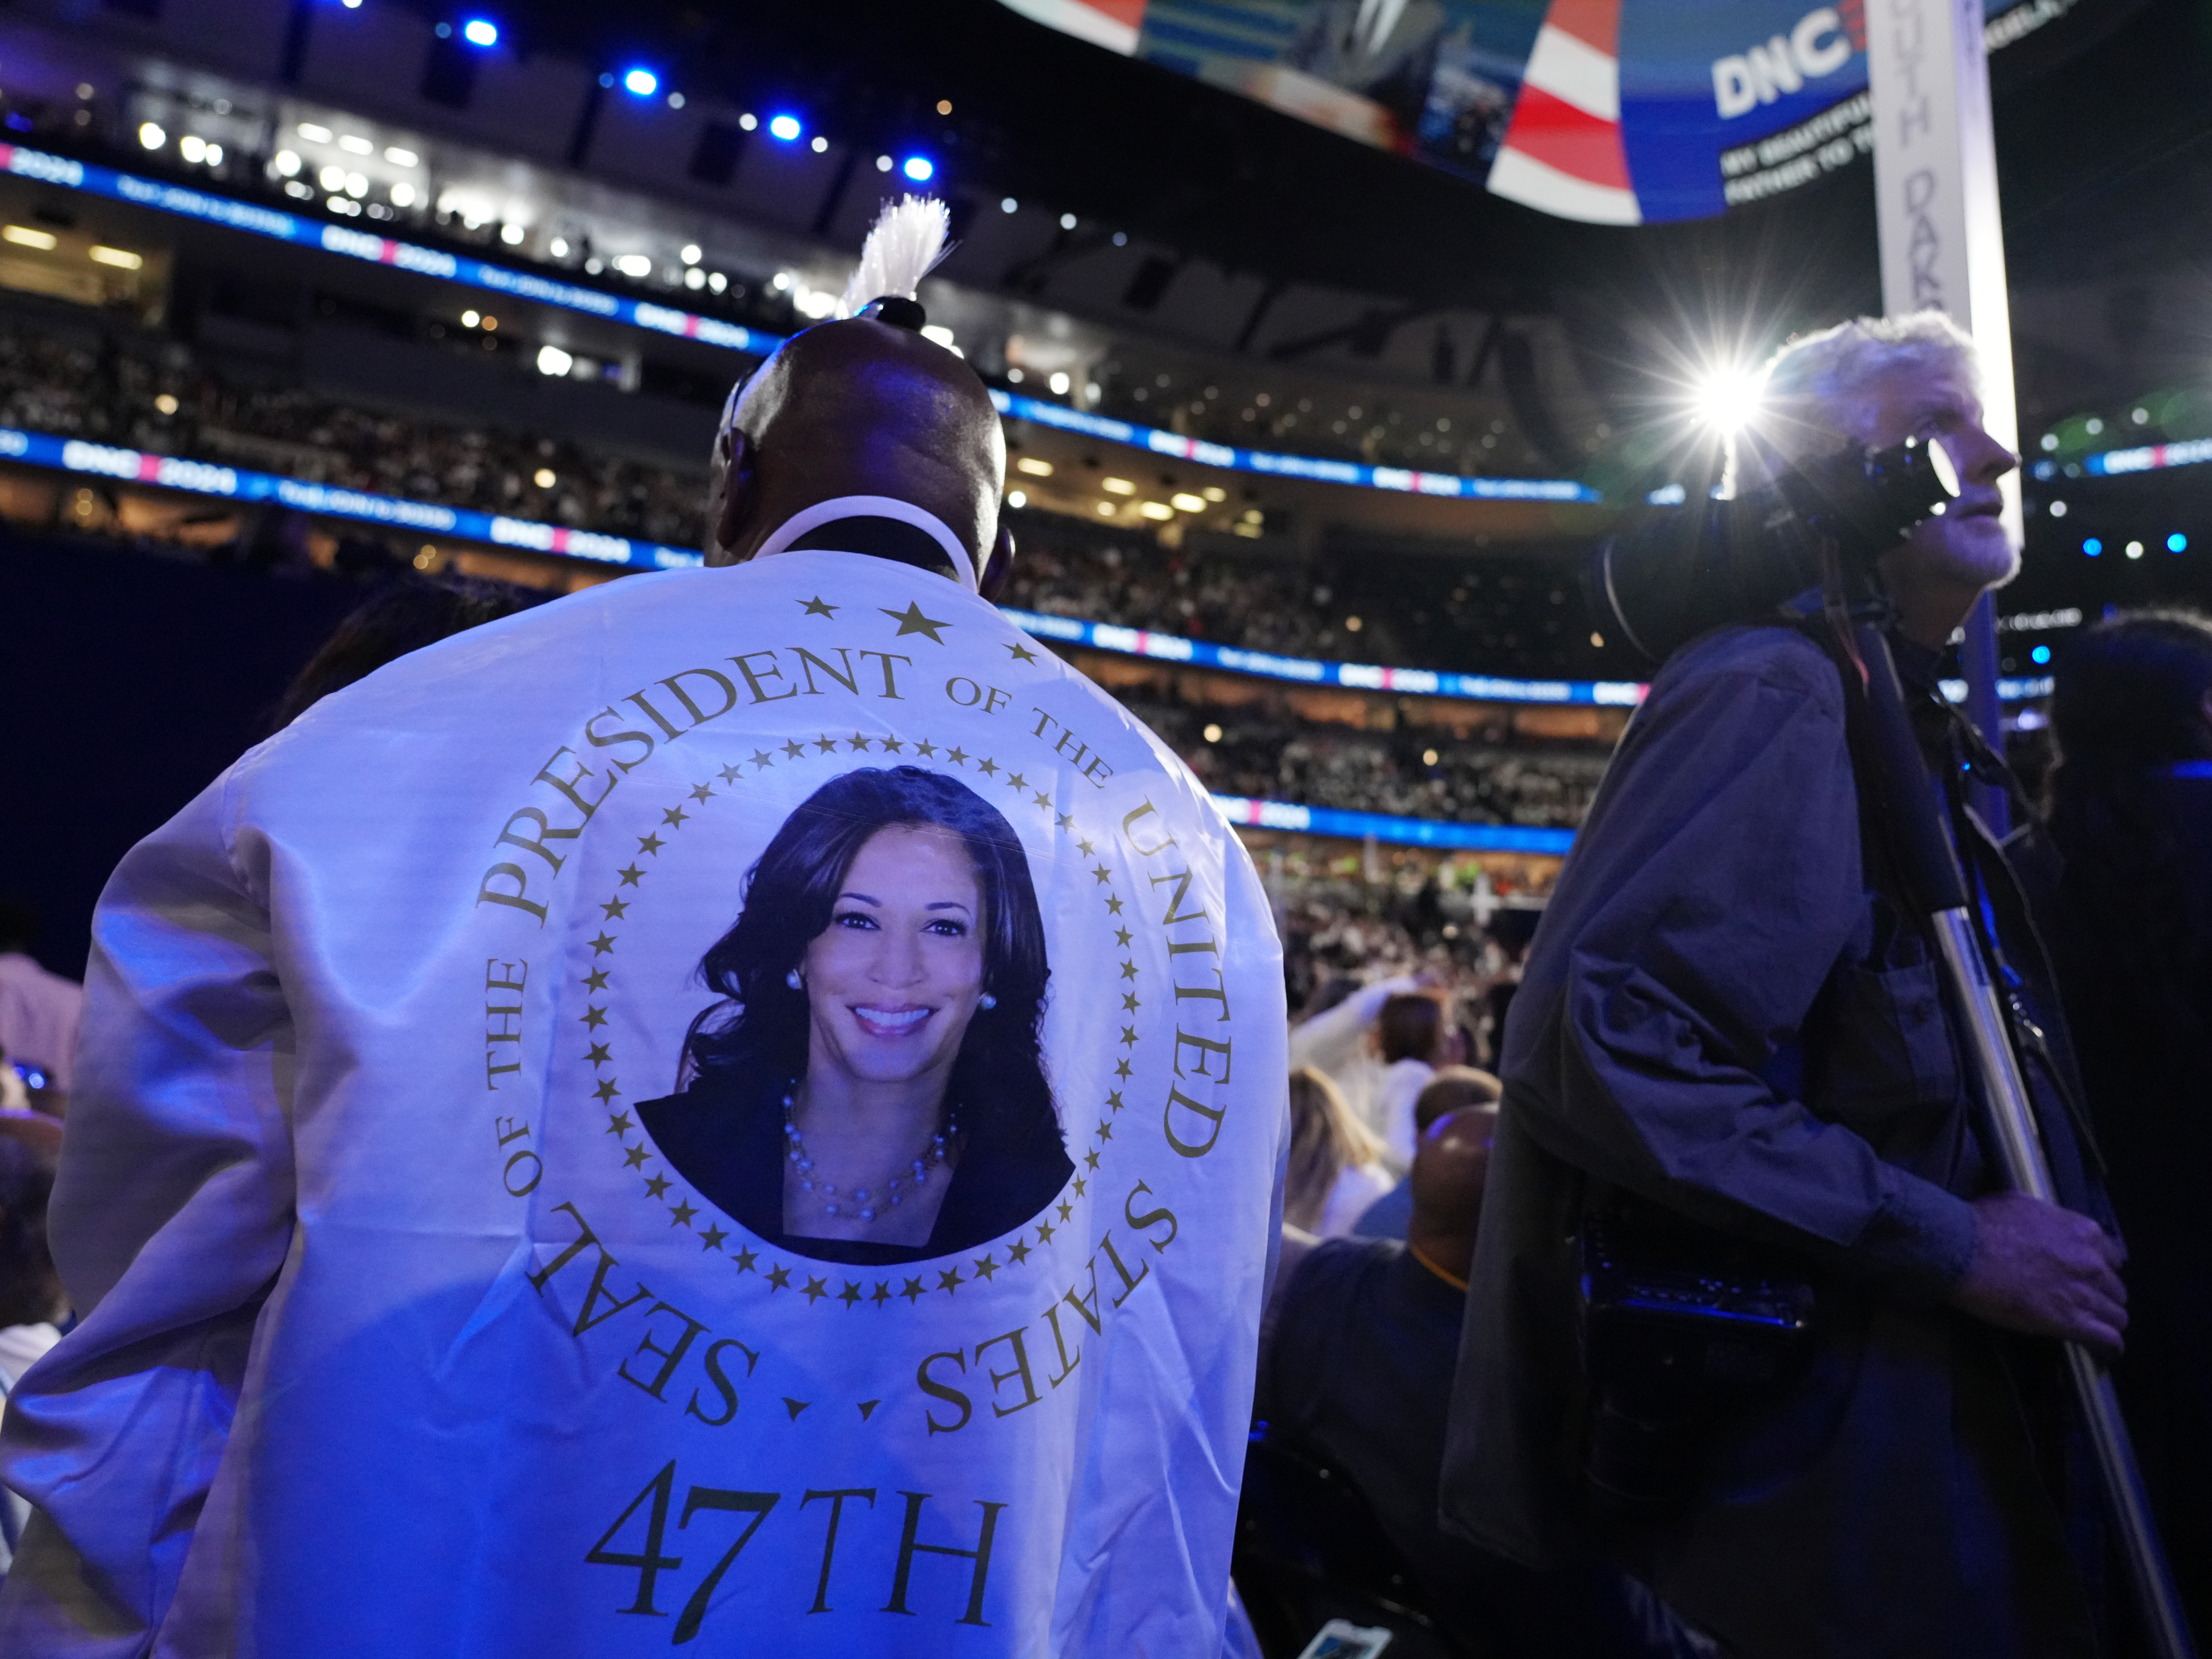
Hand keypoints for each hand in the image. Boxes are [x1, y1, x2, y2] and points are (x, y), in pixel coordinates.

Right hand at [1948, 1191, 2126, 1356]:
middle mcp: (2093, 1263)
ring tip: (2089, 1328)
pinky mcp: (2073, 1322)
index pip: (2113, 1257)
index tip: (2084, 1275)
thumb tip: (2047, 1224)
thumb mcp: (2021, 1203)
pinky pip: (2109, 1340)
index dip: (2099, 1268)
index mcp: (2083, 1232)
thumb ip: (2048, 1217)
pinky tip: (2101, 1350)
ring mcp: (2085, 1294)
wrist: (1963, 1250)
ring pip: (2117, 1316)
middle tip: (2079, 1301)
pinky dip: (2108, 1347)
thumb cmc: (1983, 1223)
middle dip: (2101, 1295)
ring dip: (2104, 1321)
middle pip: (2115, 1288)